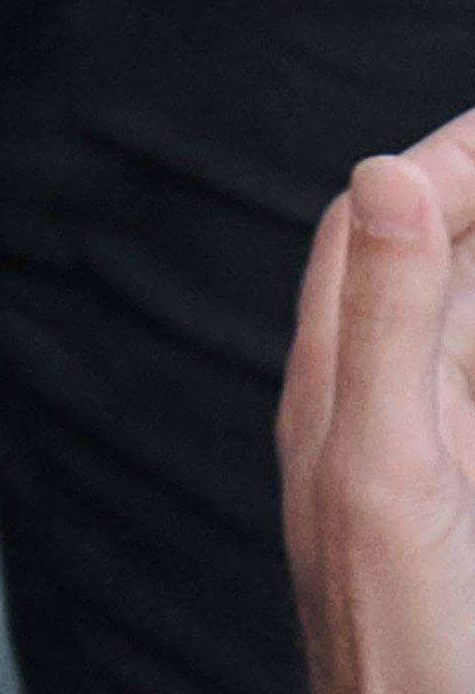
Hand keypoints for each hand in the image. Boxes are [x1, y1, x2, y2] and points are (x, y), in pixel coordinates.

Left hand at [290, 110, 474, 693]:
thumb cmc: (401, 639)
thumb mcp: (390, 467)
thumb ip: (385, 325)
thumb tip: (382, 172)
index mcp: (335, 383)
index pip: (373, 220)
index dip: (445, 157)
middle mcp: (369, 406)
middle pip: (419, 257)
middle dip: (473, 190)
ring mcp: (420, 454)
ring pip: (458, 323)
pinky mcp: (452, 494)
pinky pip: (469, 383)